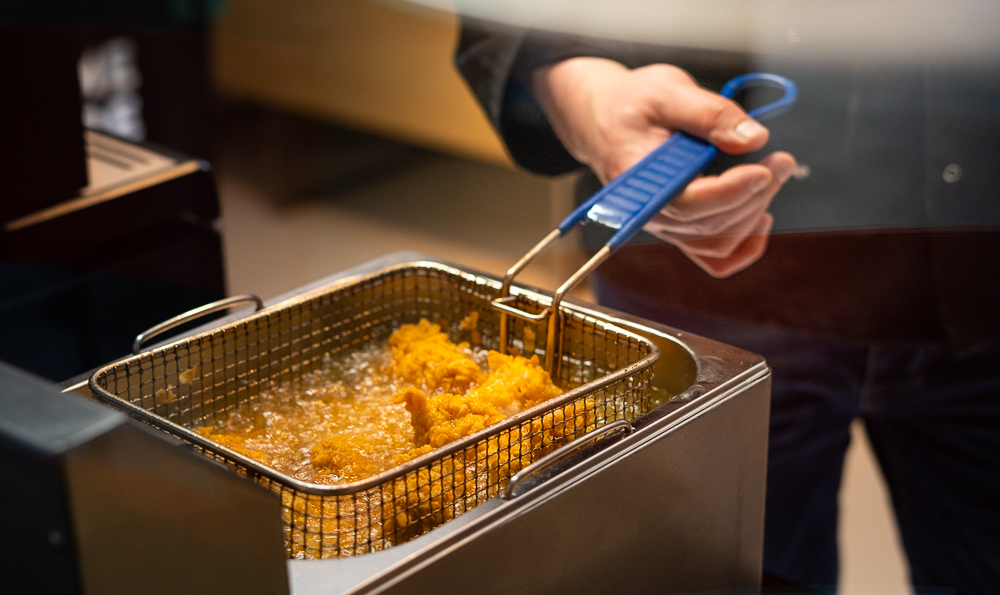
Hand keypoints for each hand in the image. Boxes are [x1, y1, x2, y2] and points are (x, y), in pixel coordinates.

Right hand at [531, 57, 796, 277]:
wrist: (607, 119)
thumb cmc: (633, 104)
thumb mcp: (669, 92)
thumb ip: (711, 114)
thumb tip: (754, 138)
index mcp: (639, 180)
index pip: (687, 203)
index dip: (730, 192)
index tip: (764, 171)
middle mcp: (650, 212)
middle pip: (710, 223)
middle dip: (754, 193)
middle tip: (781, 160)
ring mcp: (666, 226)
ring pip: (718, 241)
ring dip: (754, 212)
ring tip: (775, 173)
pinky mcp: (681, 229)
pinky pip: (714, 257)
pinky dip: (744, 245)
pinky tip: (761, 216)